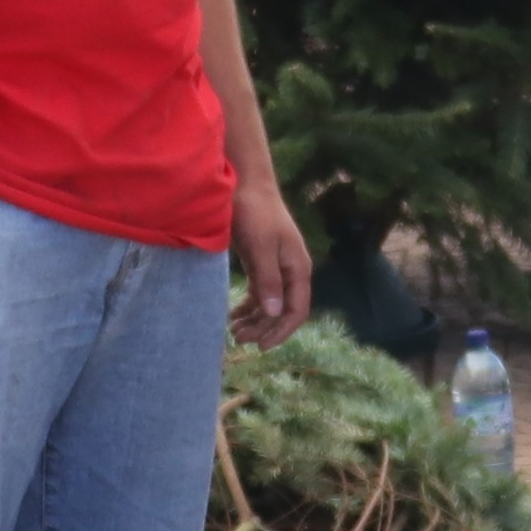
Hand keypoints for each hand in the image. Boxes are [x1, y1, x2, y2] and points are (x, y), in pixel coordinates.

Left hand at [229, 177, 313, 347]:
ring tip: (234, 331)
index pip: (297, 310)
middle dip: (263, 328)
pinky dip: (249, 306)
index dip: (281, 331)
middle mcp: (290, 271)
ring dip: (255, 320)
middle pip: (282, 311)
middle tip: (238, 338)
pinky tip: (234, 316)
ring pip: (270, 304)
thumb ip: (268, 280)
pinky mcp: (262, 262)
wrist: (245, 184)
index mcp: (297, 269)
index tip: (261, 346)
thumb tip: (275, 312)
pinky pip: (259, 293)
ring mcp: (276, 267)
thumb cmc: (255, 213)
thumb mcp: (260, 247)